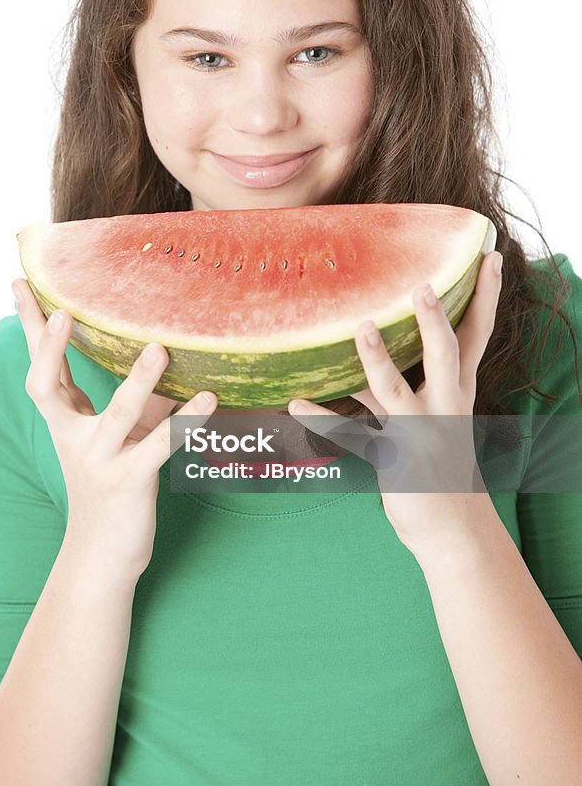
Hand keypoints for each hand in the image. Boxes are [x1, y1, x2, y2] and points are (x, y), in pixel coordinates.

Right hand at [12, 278, 216, 579]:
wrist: (101, 556)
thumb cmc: (108, 484)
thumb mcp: (106, 436)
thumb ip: (121, 397)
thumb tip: (154, 349)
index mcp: (64, 422)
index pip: (40, 366)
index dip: (30, 327)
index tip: (20, 284)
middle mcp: (73, 439)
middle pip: (48, 388)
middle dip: (50, 349)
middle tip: (60, 312)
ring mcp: (100, 461)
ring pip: (117, 414)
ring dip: (139, 381)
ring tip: (159, 348)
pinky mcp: (131, 483)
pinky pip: (161, 447)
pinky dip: (186, 422)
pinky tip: (208, 400)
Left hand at [287, 251, 502, 560]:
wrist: (452, 526)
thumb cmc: (438, 457)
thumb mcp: (438, 410)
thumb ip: (413, 373)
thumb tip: (381, 328)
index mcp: (457, 390)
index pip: (476, 336)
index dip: (485, 298)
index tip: (490, 258)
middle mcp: (443, 406)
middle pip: (443, 355)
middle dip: (433, 322)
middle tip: (422, 287)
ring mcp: (418, 433)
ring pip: (394, 391)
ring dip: (377, 361)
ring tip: (360, 329)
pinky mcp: (391, 459)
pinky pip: (352, 436)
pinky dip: (321, 419)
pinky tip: (295, 404)